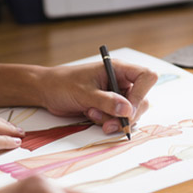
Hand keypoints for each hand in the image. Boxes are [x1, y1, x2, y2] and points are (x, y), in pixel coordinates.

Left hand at [39, 61, 157, 133]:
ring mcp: (116, 96)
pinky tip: (91, 116)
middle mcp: (120, 82)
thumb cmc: (62, 84)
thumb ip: (106, 101)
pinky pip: (118, 120)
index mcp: (118, 70)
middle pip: (142, 100)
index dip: (142, 94)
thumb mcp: (84, 92)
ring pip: (130, 114)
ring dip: (113, 120)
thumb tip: (128, 110)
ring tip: (92, 114)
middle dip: (127, 115)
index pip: (145, 77)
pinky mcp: (109, 108)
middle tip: (110, 123)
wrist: (47, 91)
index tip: (128, 109)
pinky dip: (107, 123)